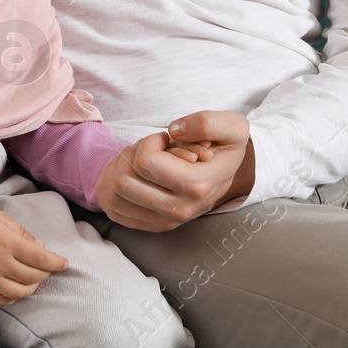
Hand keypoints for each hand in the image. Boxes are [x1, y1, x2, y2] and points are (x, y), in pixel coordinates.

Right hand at [0, 206, 67, 305]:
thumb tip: (42, 248)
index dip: (56, 262)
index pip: (40, 258)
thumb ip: (24, 235)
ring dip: (33, 286)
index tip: (65, 263)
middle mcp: (0, 264)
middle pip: (33, 277)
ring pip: (20, 292)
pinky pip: (4, 299)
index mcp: (8, 244)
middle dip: (46, 273)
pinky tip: (19, 287)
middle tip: (48, 268)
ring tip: (35, 279)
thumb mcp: (4, 220)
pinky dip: (16, 296)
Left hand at [96, 110, 254, 231]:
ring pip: (114, 197)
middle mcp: (179, 209)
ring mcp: (165, 221)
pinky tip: (134, 176)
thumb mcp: (232, 126)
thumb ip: (207, 123)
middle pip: (123, 183)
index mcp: (197, 185)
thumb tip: (174, 131)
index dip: (148, 142)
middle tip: (150, 149)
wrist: (232, 175)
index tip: (165, 138)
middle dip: (130, 156)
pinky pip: (115, 211)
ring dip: (120, 172)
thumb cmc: (227, 147)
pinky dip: (116, 189)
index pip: (145, 163)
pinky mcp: (153, 225)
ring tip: (141, 161)